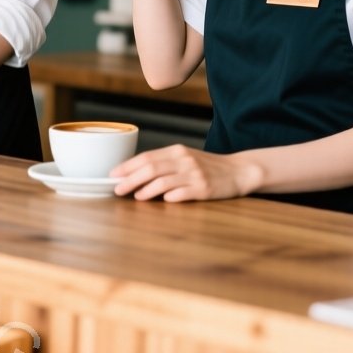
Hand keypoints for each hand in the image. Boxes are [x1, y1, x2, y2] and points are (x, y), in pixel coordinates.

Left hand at [111, 144, 261, 201]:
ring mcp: (194, 174)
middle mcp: (184, 160)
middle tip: (117, 189)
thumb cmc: (207, 167)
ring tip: (135, 197)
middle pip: (151, 168)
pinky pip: (181, 193)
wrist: (238, 171)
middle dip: (130, 179)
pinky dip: (168, 197)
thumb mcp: (185, 159)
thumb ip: (164, 164)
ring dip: (145, 190)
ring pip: (163, 181)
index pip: (147, 157)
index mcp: (178, 151)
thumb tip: (134, 175)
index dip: (128, 166)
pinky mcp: (204, 189)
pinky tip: (161, 201)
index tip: (113, 174)